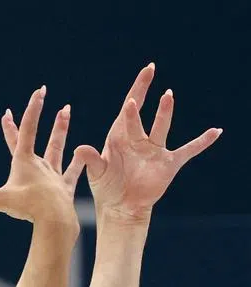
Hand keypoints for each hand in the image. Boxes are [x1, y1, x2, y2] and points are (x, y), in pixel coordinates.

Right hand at [0, 86, 84, 226]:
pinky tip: (83, 155)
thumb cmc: (28, 207)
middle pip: (35, 135)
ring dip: (60, 129)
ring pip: (57, 147)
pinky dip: (78, 164)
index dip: (31, 110)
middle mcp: (39, 164)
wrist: (55, 218)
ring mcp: (53, 174)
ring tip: (66, 111)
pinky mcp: (64, 187)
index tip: (39, 91)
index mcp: (24, 162)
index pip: (26, 131)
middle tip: (42, 94)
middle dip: (35, 114)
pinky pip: (72, 173)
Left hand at [73, 63, 221, 223]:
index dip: (136, 90)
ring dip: (164, 112)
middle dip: (143, 92)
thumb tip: (79, 148)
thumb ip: (91, 159)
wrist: (121, 207)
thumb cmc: (107, 188)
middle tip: (149, 72)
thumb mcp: (97, 173)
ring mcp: (154, 150)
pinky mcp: (167, 163)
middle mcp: (138, 139)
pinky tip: (215, 132)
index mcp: (119, 137)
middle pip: (141, 112)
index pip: (127, 109)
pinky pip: (188, 150)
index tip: (146, 71)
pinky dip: (202, 142)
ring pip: (161, 127)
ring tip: (167, 95)